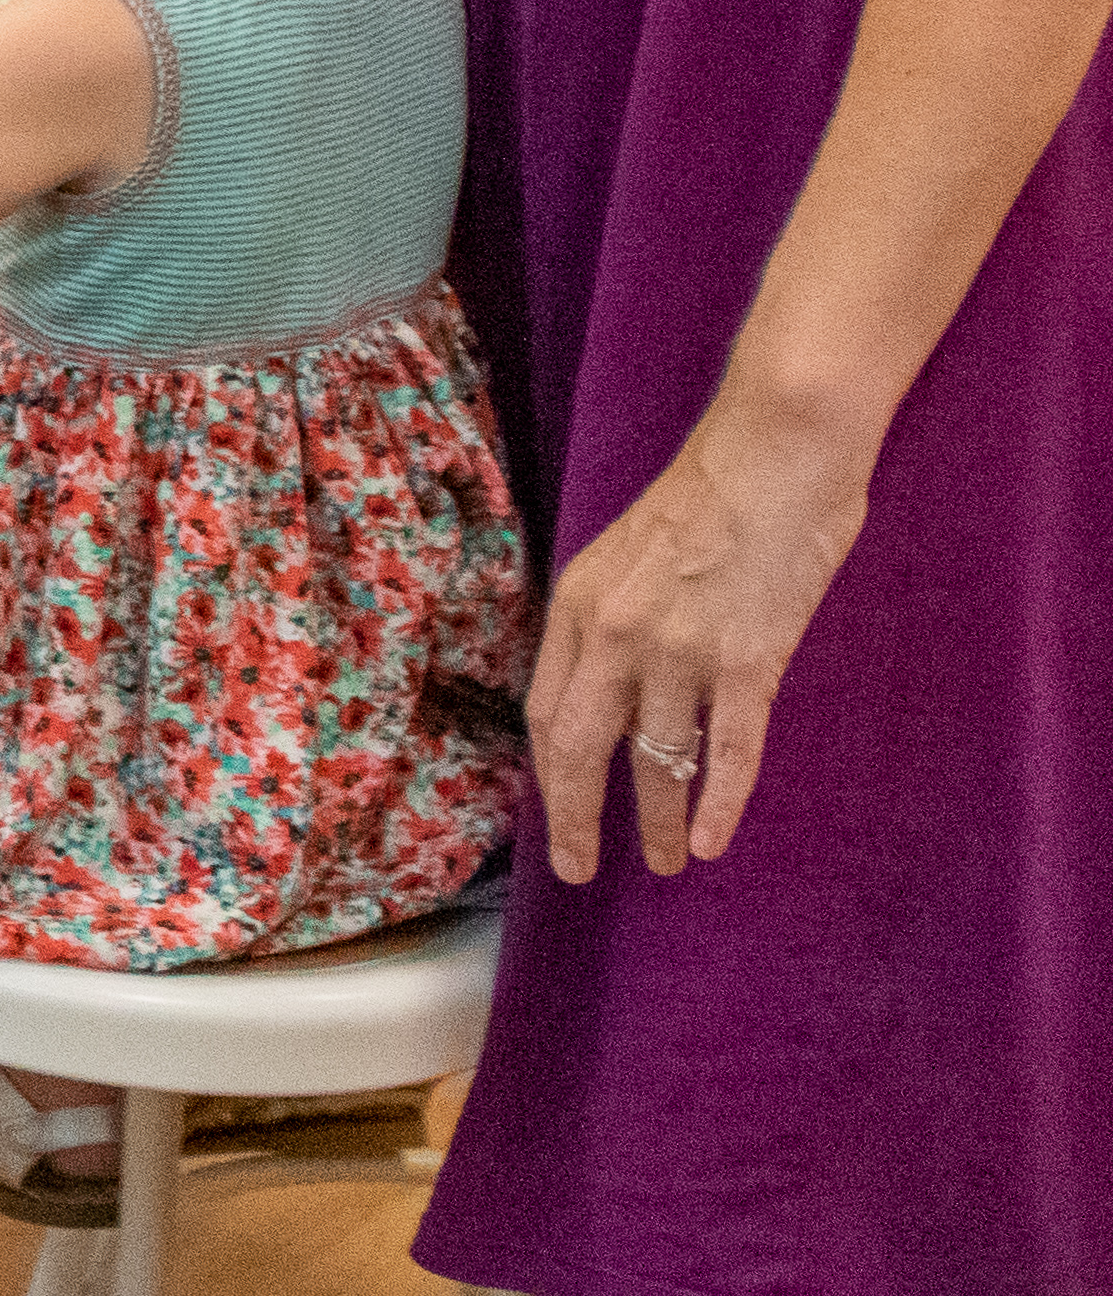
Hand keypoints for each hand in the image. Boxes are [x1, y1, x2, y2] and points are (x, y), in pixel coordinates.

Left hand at [528, 390, 873, 879]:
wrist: (775, 452)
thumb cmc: (708, 495)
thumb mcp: (624, 553)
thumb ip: (608, 617)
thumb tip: (603, 682)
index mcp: (578, 603)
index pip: (546, 710)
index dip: (548, 772)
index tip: (554, 813)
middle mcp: (616, 633)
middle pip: (579, 749)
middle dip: (575, 818)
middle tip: (579, 869)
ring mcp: (680, 651)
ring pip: (655, 761)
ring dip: (656, 821)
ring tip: (664, 863)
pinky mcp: (747, 662)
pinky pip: (727, 754)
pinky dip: (719, 805)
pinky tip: (712, 843)